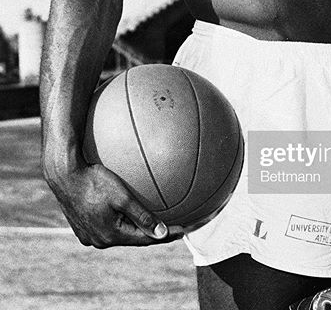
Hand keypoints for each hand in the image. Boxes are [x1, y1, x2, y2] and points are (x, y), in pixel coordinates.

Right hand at [45, 161, 184, 247]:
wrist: (64, 174)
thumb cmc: (94, 181)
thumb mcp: (122, 197)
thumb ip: (142, 216)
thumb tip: (161, 234)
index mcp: (110, 235)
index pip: (144, 240)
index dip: (164, 236)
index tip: (183, 230)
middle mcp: (99, 240)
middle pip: (132, 238)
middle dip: (152, 234)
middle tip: (172, 227)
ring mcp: (89, 234)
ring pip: (120, 233)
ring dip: (136, 228)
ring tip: (154, 222)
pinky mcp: (82, 226)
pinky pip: (108, 225)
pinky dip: (122, 221)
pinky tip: (129, 213)